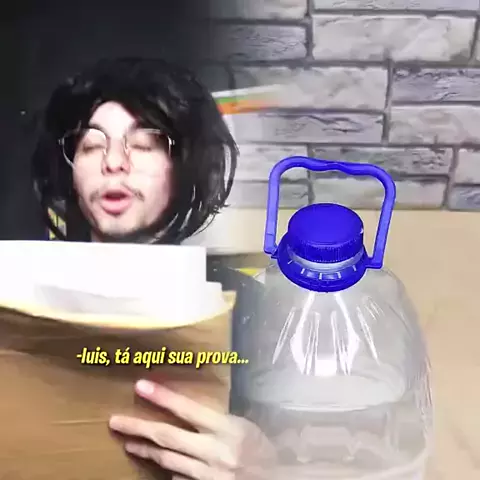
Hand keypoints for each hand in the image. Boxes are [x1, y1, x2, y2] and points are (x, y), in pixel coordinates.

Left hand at [109, 380, 276, 478]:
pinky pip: (180, 479)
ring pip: (167, 460)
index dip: (163, 397)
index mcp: (227, 429)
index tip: (140, 386)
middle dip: (138, 428)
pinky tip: (163, 465)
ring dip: (145, 450)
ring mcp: (207, 474)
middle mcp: (214, 451)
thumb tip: (186, 417)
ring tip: (129, 441)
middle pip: (168, 437)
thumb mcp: (242, 426)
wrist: (277, 479)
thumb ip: (215, 422)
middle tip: (115, 421)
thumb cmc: (261, 449)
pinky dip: (170, 470)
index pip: (188, 409)